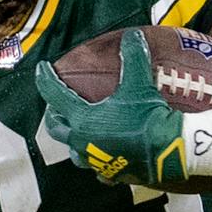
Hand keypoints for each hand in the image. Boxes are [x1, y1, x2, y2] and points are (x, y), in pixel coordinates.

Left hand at [33, 37, 187, 187]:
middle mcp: (83, 143)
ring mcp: (96, 162)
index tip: (41, 68)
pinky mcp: (112, 175)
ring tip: (79, 132)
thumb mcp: (140, 83)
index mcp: (83, 120)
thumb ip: (133, 57)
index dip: (45, 79)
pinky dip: (99, 161)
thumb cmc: (148, 117)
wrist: (169, 151)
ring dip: (73, 140)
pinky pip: (99, 170)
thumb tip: (132, 36)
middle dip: (54, 116)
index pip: (55, 95)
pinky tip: (106, 157)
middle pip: (58, 129)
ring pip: (75, 152)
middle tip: (55, 107)